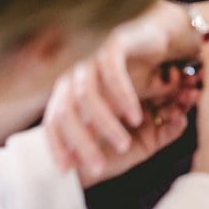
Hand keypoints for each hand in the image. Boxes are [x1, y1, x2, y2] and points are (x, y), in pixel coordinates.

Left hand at [43, 7, 197, 183]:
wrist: (155, 38)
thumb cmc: (134, 78)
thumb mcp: (113, 107)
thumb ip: (98, 127)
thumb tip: (80, 162)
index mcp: (68, 90)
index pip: (52, 120)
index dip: (56, 145)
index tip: (66, 170)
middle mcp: (75, 73)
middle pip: (66, 111)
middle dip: (81, 143)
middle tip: (98, 166)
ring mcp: (91, 57)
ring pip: (88, 95)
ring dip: (105, 123)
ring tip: (123, 143)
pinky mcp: (112, 44)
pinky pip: (112, 73)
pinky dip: (122, 97)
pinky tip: (134, 116)